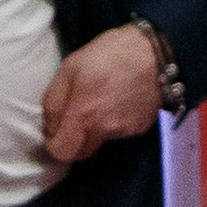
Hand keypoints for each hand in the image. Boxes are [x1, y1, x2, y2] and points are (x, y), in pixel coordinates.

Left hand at [41, 24, 163, 163]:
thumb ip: (55, 99)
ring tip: (100, 102)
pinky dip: (114, 121)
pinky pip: (119, 132)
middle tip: (73, 120)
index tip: (54, 133)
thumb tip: (50, 124)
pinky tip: (117, 100)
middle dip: (73, 142)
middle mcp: (103, 130)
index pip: (62, 152)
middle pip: (81, 153)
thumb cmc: (111, 53)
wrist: (157, 53)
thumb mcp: (71, 66)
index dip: (54, 146)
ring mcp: (124, 131)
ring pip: (100, 141)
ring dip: (95, 129)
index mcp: (83, 115)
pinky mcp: (139, 128)